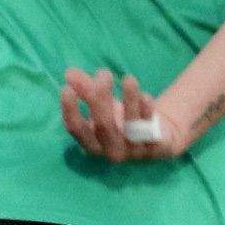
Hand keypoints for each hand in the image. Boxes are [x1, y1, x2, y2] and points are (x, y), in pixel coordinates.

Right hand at [60, 67, 206, 162]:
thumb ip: (85, 89)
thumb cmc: (121, 120)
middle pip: (103, 125)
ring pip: (130, 125)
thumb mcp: (102, 106)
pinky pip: (151, 128)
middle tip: (103, 74)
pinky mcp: (156, 147)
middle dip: (100, 98)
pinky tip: (145, 95)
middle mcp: (111, 151)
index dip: (70, 110)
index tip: (67, 88)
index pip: (76, 129)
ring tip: (128, 78)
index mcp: (92, 144)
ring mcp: (134, 151)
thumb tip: (70, 73)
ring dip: (129, 100)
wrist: (157, 138)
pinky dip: (147, 110)